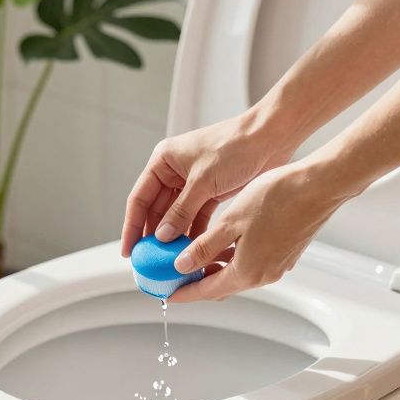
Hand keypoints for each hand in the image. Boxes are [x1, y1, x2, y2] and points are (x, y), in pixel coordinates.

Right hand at [120, 112, 297, 256]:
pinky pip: (196, 216)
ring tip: (170, 260)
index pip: (139, 198)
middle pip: (156, 209)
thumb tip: (162, 236)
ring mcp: (193, 182)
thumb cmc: (234, 146)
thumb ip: (180, 211)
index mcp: (163, 160)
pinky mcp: (211, 191)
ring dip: (174, 236)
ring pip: (176, 215)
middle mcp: (174, 171)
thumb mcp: (202, 182)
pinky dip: (193, 231)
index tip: (130, 251)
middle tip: (150, 261)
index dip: (132, 226)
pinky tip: (192, 249)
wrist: (270, 137)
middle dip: (154, 235)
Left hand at [167, 161, 353, 302]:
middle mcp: (264, 275)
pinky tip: (225, 241)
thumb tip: (182, 266)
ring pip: (238, 274)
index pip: (207, 291)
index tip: (168, 293)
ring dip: (216, 267)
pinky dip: (234, 258)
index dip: (185, 293)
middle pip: (222, 286)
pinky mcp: (286, 254)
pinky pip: (253, 263)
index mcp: (248, 272)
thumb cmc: (277, 199)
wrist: (319, 187)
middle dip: (198, 281)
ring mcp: (278, 266)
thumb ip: (204, 248)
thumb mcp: (230, 222)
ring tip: (195, 252)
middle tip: (177, 271)